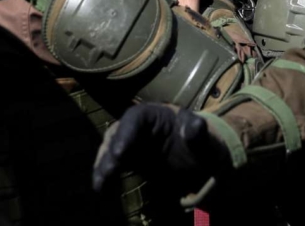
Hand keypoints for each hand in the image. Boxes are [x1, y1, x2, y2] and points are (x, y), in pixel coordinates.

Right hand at [93, 104, 230, 203]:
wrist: (199, 162)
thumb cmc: (201, 144)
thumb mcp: (204, 138)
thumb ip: (198, 132)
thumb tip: (194, 126)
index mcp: (154, 114)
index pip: (135, 118)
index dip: (126, 134)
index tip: (121, 153)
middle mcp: (137, 126)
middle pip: (117, 134)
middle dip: (109, 152)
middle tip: (108, 172)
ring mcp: (130, 143)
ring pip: (110, 150)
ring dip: (103, 166)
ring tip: (100, 185)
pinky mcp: (128, 160)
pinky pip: (113, 165)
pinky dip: (106, 176)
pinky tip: (102, 189)